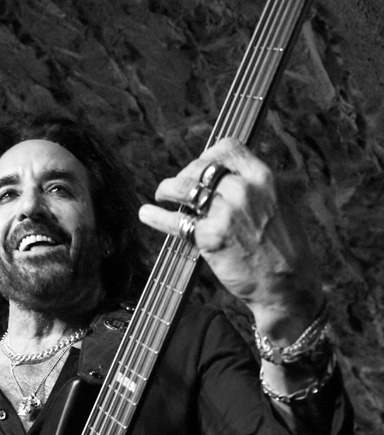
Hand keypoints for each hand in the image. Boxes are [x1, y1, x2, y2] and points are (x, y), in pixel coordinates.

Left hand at [139, 137, 323, 344]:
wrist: (288, 286)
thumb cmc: (284, 251)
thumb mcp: (278, 205)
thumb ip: (253, 190)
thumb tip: (226, 180)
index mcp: (263, 178)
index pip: (227, 148)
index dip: (207, 156)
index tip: (199, 168)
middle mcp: (244, 190)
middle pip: (201, 168)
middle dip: (185, 175)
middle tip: (177, 187)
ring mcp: (226, 213)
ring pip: (185, 189)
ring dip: (168, 189)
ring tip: (161, 194)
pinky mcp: (210, 238)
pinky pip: (178, 222)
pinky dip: (158, 217)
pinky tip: (147, 213)